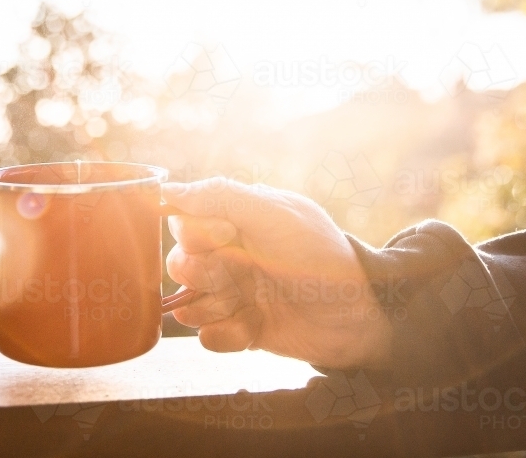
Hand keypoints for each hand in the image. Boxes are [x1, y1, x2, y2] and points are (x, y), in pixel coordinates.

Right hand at [163, 178, 390, 368]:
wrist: (358, 316)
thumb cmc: (320, 256)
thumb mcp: (275, 215)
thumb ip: (221, 197)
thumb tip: (168, 189)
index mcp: (236, 223)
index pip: (184, 223)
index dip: (196, 233)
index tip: (227, 236)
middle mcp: (230, 257)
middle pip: (179, 264)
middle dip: (202, 274)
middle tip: (236, 277)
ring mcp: (235, 294)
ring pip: (188, 304)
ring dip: (213, 308)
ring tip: (247, 307)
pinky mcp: (241, 330)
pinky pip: (207, 336)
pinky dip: (225, 336)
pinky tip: (253, 329)